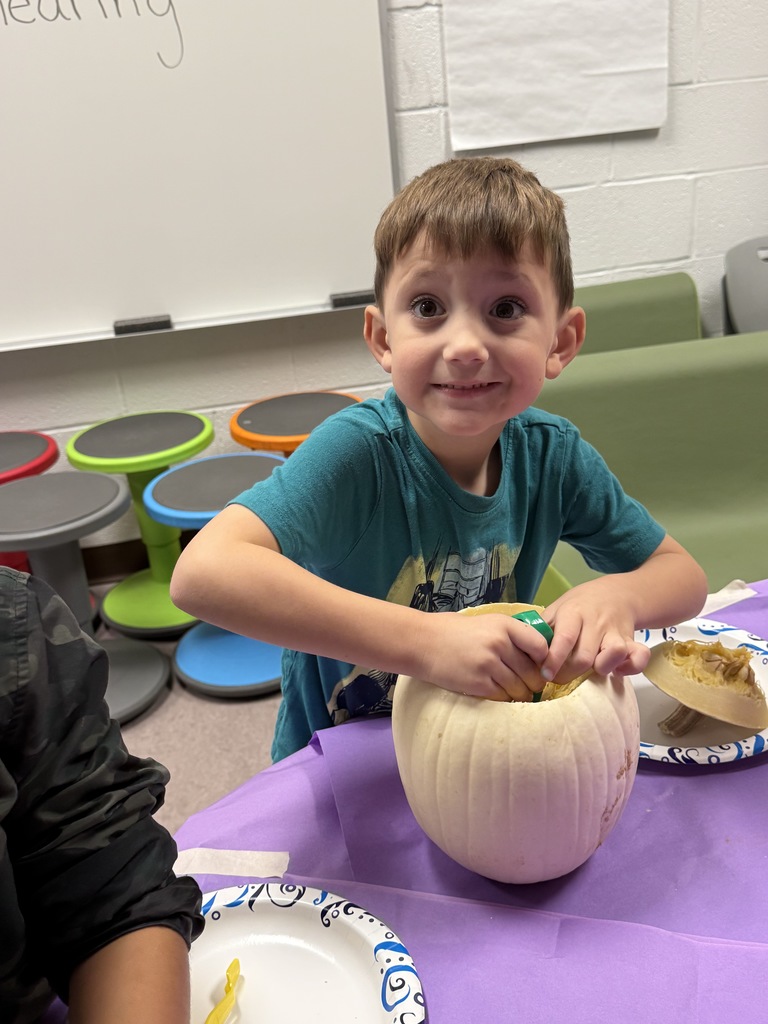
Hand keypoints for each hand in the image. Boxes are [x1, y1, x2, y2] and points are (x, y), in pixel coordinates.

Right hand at [417, 612, 550, 701]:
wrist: (422, 642)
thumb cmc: (453, 631)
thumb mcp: (486, 622)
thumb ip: (510, 633)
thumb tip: (538, 651)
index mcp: (504, 625)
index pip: (540, 646)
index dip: (544, 659)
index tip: (540, 665)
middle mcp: (499, 643)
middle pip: (533, 672)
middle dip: (535, 683)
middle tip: (531, 686)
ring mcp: (489, 664)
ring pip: (520, 689)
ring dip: (521, 695)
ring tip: (516, 693)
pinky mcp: (478, 683)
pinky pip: (503, 697)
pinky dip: (504, 699)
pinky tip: (499, 694)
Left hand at [540, 584, 650, 683]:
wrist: (617, 593)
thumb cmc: (580, 606)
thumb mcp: (557, 608)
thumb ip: (542, 628)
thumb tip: (521, 648)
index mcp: (573, 614)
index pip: (564, 638)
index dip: (554, 659)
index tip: (545, 675)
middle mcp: (596, 623)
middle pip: (585, 656)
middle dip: (570, 673)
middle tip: (560, 678)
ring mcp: (616, 632)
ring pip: (614, 653)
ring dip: (602, 668)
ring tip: (591, 672)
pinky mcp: (633, 641)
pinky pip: (639, 657)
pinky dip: (630, 668)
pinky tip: (617, 671)